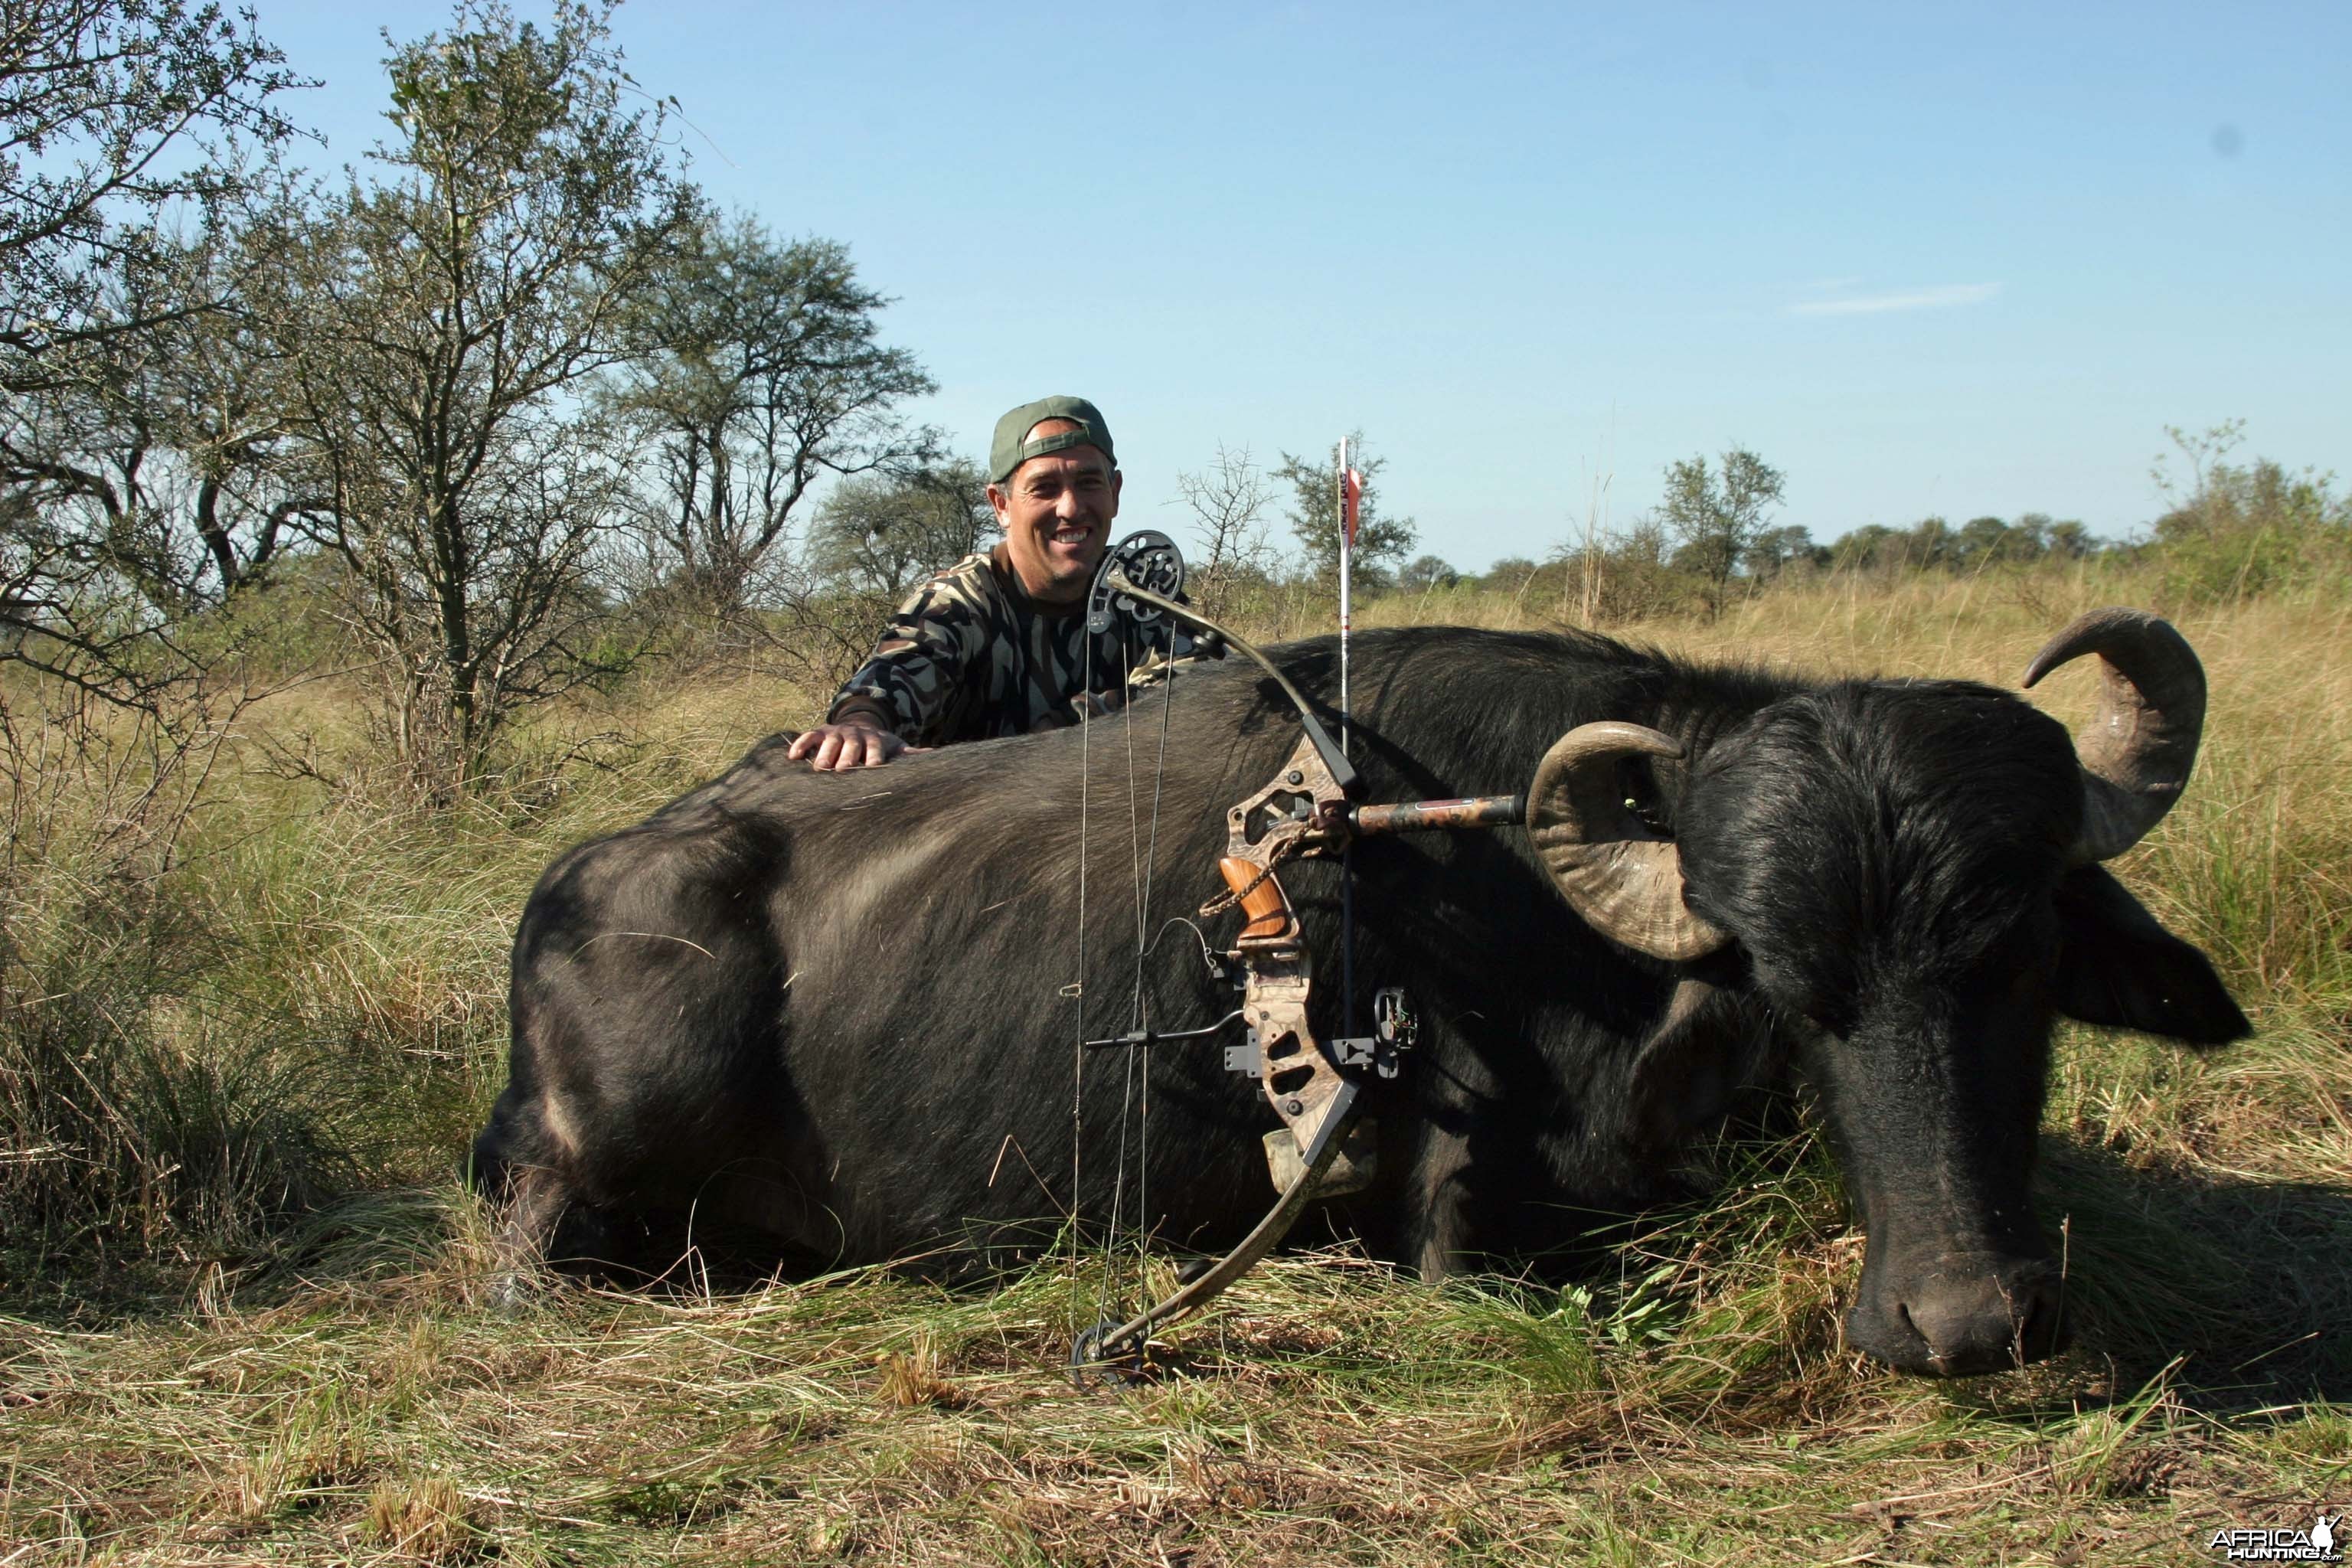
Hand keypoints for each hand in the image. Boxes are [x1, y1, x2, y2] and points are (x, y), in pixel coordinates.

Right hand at [785, 719, 915, 769]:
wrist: (858, 727)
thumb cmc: (877, 746)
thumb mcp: (895, 747)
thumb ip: (910, 754)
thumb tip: (934, 755)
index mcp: (875, 741)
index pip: (875, 750)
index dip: (873, 758)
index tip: (873, 768)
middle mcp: (855, 735)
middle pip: (851, 746)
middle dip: (847, 757)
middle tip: (842, 770)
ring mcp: (836, 733)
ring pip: (830, 742)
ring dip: (824, 754)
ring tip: (820, 769)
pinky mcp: (819, 733)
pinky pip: (808, 737)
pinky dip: (800, 745)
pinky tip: (792, 757)